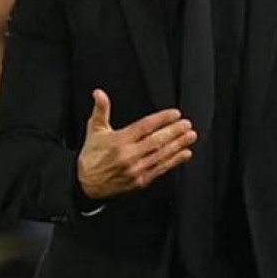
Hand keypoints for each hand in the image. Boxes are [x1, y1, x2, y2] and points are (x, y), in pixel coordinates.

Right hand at [76, 89, 196, 198]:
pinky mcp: (140, 181)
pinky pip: (160, 169)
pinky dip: (174, 161)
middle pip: (156, 141)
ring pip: (161, 155)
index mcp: (119, 141)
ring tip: (190, 136)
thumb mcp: (94, 130)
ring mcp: (136, 169)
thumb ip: (101, 110)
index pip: (145, 126)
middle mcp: (129, 155)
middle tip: (187, 124)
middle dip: (174, 131)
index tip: (175, 114)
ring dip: (178, 145)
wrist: (86, 184)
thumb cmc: (92, 155)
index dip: (162, 119)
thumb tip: (99, 93)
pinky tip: (185, 154)